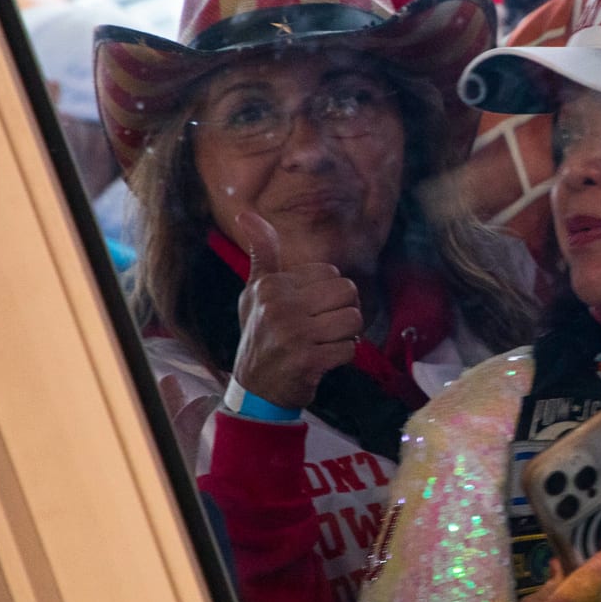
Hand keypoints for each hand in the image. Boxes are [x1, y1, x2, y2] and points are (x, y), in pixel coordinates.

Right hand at [229, 210, 361, 410]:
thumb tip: (247, 213)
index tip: (307, 311)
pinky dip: (342, 357)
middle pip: (348, 292)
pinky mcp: (307, 360)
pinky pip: (350, 349)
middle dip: (343, 312)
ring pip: (353, 320)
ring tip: (323, 343)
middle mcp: (279, 306)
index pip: (331, 273)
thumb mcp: (255, 292)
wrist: (255, 389)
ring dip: (345, 336)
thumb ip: (262, 253)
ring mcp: (293, 334)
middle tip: (322, 328)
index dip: (327, 295)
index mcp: (271, 285)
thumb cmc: (260, 335)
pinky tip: (321, 362)